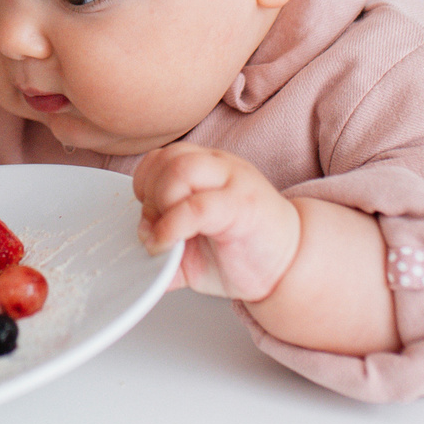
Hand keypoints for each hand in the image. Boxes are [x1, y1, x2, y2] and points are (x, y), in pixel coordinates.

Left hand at [132, 144, 302, 301]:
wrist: (288, 266)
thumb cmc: (243, 251)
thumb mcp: (192, 251)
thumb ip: (163, 246)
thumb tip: (135, 250)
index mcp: (206, 168)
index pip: (161, 156)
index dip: (144, 184)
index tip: (148, 215)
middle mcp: (219, 167)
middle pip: (168, 158)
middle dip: (149, 194)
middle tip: (155, 227)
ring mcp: (233, 182)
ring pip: (181, 169)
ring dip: (161, 204)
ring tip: (164, 235)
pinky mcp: (243, 206)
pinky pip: (198, 205)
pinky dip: (173, 225)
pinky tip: (169, 244)